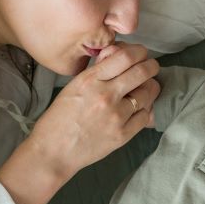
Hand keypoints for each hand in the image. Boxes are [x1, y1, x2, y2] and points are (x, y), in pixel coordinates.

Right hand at [28, 43, 158, 177]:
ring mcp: (116, 116)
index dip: (139, 52)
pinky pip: (145, 116)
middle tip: (151, 67)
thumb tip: (117, 53)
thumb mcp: (74, 87)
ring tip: (144, 89)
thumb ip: (97, 70)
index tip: (142, 53)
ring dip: (149, 88)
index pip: (125, 57)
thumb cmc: (60, 118)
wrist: (53, 151)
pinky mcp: (122, 135)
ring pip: (147, 93)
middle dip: (151, 66)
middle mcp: (105, 95)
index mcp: (90, 80)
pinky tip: (137, 110)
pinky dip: (144, 110)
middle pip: (142, 72)